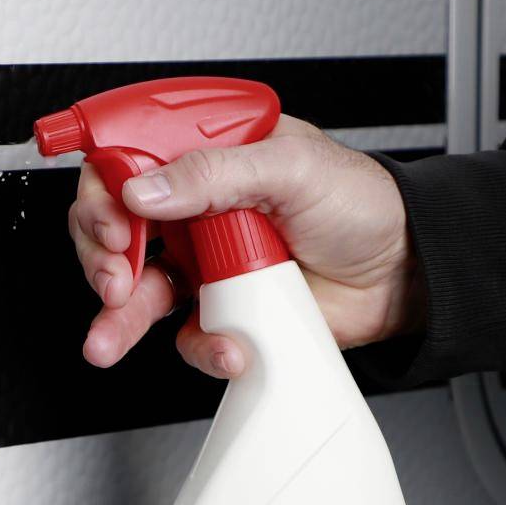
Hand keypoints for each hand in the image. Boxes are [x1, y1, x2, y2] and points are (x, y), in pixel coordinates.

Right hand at [66, 116, 419, 376]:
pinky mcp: (221, 312)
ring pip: (135, 292)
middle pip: (115, 229)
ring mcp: (204, 263)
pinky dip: (202, 348)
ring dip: (120, 318)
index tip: (115, 220)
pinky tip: (230, 343)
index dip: (104, 192)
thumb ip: (214, 173)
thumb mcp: (292, 166)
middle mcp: (195, 209)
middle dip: (102, 259)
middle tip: (115, 279)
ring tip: (111, 336)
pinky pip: (187, 336)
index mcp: (206, 156)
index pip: (126, 161)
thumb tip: (145, 190)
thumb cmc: (362, 204)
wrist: (403, 273)